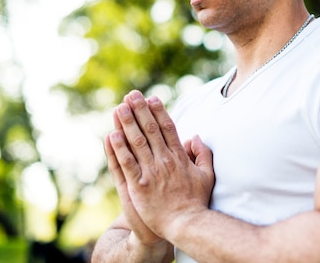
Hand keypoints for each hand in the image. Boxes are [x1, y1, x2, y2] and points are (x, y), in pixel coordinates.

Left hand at [109, 90, 214, 236]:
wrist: (185, 224)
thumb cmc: (196, 201)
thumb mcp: (207, 175)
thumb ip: (203, 154)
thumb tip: (196, 136)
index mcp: (180, 157)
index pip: (168, 128)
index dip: (158, 111)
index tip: (151, 98)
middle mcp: (165, 161)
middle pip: (150, 130)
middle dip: (140, 110)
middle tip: (131, 95)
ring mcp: (151, 172)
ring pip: (137, 142)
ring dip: (127, 123)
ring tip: (119, 108)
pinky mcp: (138, 186)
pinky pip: (126, 163)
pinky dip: (119, 148)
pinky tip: (112, 134)